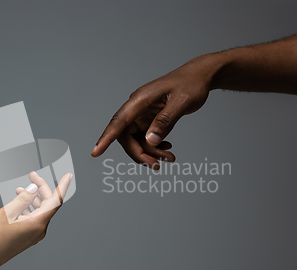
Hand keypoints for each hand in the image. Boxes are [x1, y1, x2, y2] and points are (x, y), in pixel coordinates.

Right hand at [0, 171, 72, 269]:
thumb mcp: (7, 212)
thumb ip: (23, 198)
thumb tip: (34, 189)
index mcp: (37, 223)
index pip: (56, 201)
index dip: (62, 186)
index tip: (68, 176)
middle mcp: (40, 230)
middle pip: (47, 204)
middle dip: (40, 189)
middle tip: (31, 176)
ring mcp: (35, 235)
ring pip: (40, 211)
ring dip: (33, 198)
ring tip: (20, 189)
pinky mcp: (29, 237)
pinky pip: (34, 219)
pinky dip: (29, 208)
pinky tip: (20, 203)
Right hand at [91, 55, 216, 168]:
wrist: (200, 77)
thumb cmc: (191, 84)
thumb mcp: (181, 102)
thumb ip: (165, 121)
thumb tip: (150, 140)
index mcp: (140, 100)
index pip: (118, 121)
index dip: (106, 138)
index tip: (96, 152)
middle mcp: (137, 108)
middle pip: (126, 136)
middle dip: (139, 153)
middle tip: (157, 165)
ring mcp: (142, 114)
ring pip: (136, 140)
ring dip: (150, 153)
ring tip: (169, 158)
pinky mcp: (149, 119)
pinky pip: (146, 138)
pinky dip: (155, 147)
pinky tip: (167, 148)